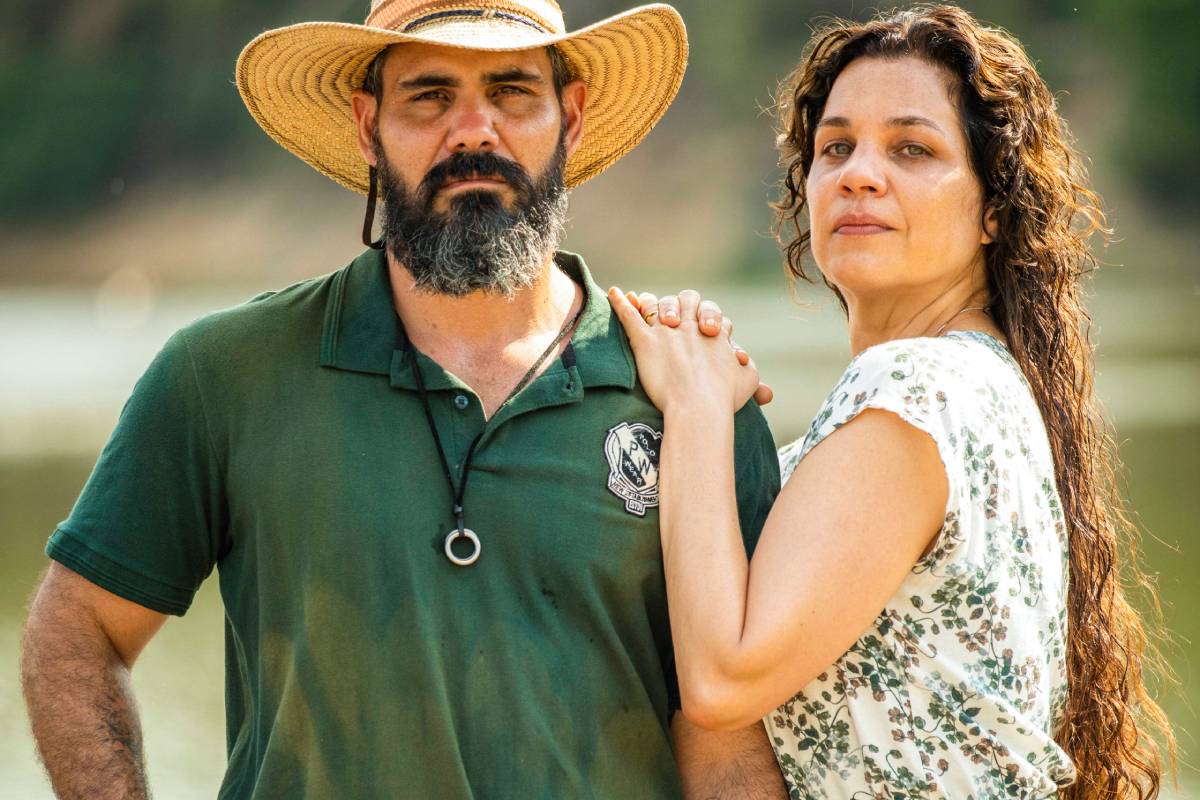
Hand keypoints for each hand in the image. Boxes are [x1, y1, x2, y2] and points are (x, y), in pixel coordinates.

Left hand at [625, 290, 773, 405]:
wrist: (698, 405)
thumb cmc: (725, 396)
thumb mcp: (748, 379)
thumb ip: (749, 371)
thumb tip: (759, 382)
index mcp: (715, 331)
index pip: (713, 316)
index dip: (711, 322)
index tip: (709, 334)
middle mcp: (691, 325)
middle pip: (687, 299)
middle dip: (684, 305)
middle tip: (678, 321)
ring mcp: (666, 331)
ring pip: (658, 304)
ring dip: (654, 303)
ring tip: (646, 302)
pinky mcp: (645, 342)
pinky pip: (629, 316)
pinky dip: (620, 303)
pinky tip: (614, 292)